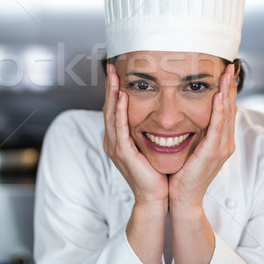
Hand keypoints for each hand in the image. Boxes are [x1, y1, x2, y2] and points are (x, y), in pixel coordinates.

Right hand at [103, 63, 168, 204]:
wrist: (154, 196)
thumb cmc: (154, 173)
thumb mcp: (147, 146)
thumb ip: (145, 130)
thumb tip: (155, 112)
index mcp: (117, 139)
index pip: (113, 109)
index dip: (113, 90)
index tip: (116, 72)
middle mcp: (112, 141)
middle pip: (108, 108)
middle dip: (109, 86)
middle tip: (111, 67)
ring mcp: (115, 147)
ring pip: (111, 115)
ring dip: (112, 94)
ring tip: (114, 76)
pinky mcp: (123, 153)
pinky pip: (120, 128)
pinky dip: (120, 112)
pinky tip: (122, 98)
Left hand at [169, 63, 237, 208]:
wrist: (183, 197)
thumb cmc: (184, 172)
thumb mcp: (192, 146)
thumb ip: (195, 131)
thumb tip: (188, 112)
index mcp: (221, 140)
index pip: (226, 110)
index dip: (227, 90)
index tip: (225, 72)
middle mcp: (225, 142)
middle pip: (231, 108)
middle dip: (230, 87)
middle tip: (229, 67)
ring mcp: (221, 148)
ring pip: (227, 114)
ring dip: (227, 93)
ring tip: (226, 75)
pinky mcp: (213, 153)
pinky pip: (217, 128)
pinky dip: (219, 111)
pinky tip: (219, 97)